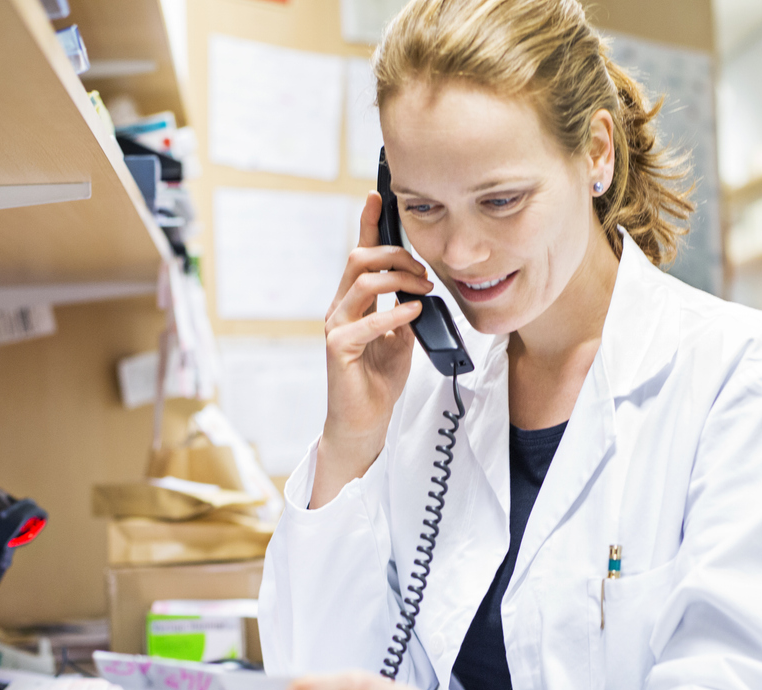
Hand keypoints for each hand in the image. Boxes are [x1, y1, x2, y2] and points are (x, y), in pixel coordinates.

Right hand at [312, 192, 434, 508]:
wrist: (363, 421)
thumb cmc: (378, 380)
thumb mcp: (400, 338)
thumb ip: (404, 311)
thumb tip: (420, 292)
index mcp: (354, 302)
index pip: (360, 255)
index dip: (369, 224)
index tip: (379, 196)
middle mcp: (340, 309)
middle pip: (359, 259)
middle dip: (396, 256)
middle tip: (425, 274)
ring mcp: (336, 327)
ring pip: (360, 281)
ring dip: (398, 280)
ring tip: (423, 293)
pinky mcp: (338, 350)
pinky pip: (364, 322)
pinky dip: (393, 313)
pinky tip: (412, 314)